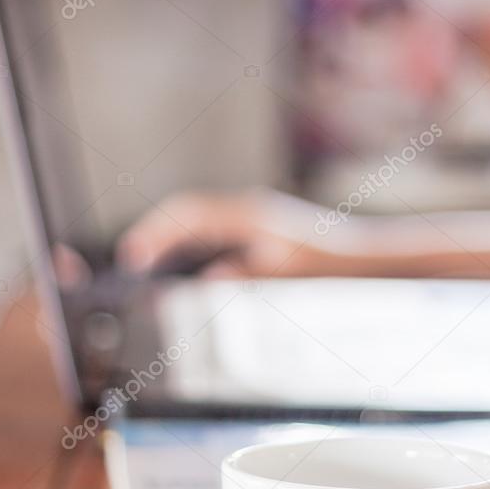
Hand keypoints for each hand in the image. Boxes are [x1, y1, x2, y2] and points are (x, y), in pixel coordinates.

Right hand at [116, 189, 341, 278]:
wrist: (359, 257)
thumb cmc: (324, 264)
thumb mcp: (282, 272)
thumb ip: (244, 274)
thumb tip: (209, 278)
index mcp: (245, 214)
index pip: (186, 213)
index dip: (155, 232)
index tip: (134, 256)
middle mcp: (244, 209)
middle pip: (185, 211)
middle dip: (154, 231)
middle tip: (130, 258)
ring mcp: (251, 217)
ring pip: (197, 219)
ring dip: (170, 235)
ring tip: (144, 259)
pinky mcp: (259, 229)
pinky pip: (212, 230)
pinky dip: (190, 242)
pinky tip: (186, 266)